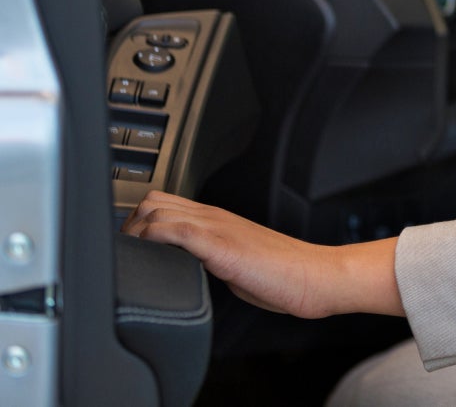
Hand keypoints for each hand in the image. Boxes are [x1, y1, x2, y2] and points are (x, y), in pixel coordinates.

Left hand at [122, 191, 401, 318]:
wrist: (312, 275)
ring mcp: (216, 227)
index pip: (165, 203)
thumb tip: (185, 267)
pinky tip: (148, 252)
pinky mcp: (219, 244)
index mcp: (218, 219)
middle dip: (129, 224)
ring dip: (135, 230)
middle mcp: (214, 217)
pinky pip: (174, 230)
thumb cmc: (282, 274)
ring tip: (128, 253)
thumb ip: (209, 256)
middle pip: (153, 200)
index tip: (127, 242)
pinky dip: (152, 237)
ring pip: (158, 209)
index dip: (139, 220)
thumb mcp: (235, 262)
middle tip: (123, 249)